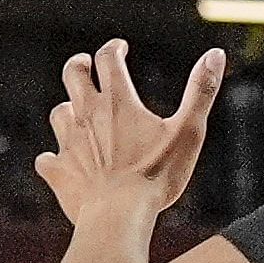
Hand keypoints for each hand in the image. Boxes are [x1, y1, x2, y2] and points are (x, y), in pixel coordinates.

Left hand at [34, 40, 226, 222]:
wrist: (118, 214)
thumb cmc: (156, 175)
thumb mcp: (189, 131)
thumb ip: (201, 91)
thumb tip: (216, 55)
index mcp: (118, 102)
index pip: (108, 59)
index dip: (113, 49)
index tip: (119, 48)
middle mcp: (87, 115)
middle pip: (73, 75)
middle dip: (79, 65)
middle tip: (84, 63)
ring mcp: (69, 142)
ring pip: (58, 112)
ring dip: (67, 108)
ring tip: (76, 111)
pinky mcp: (58, 170)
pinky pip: (47, 159)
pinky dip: (52, 158)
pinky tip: (57, 161)